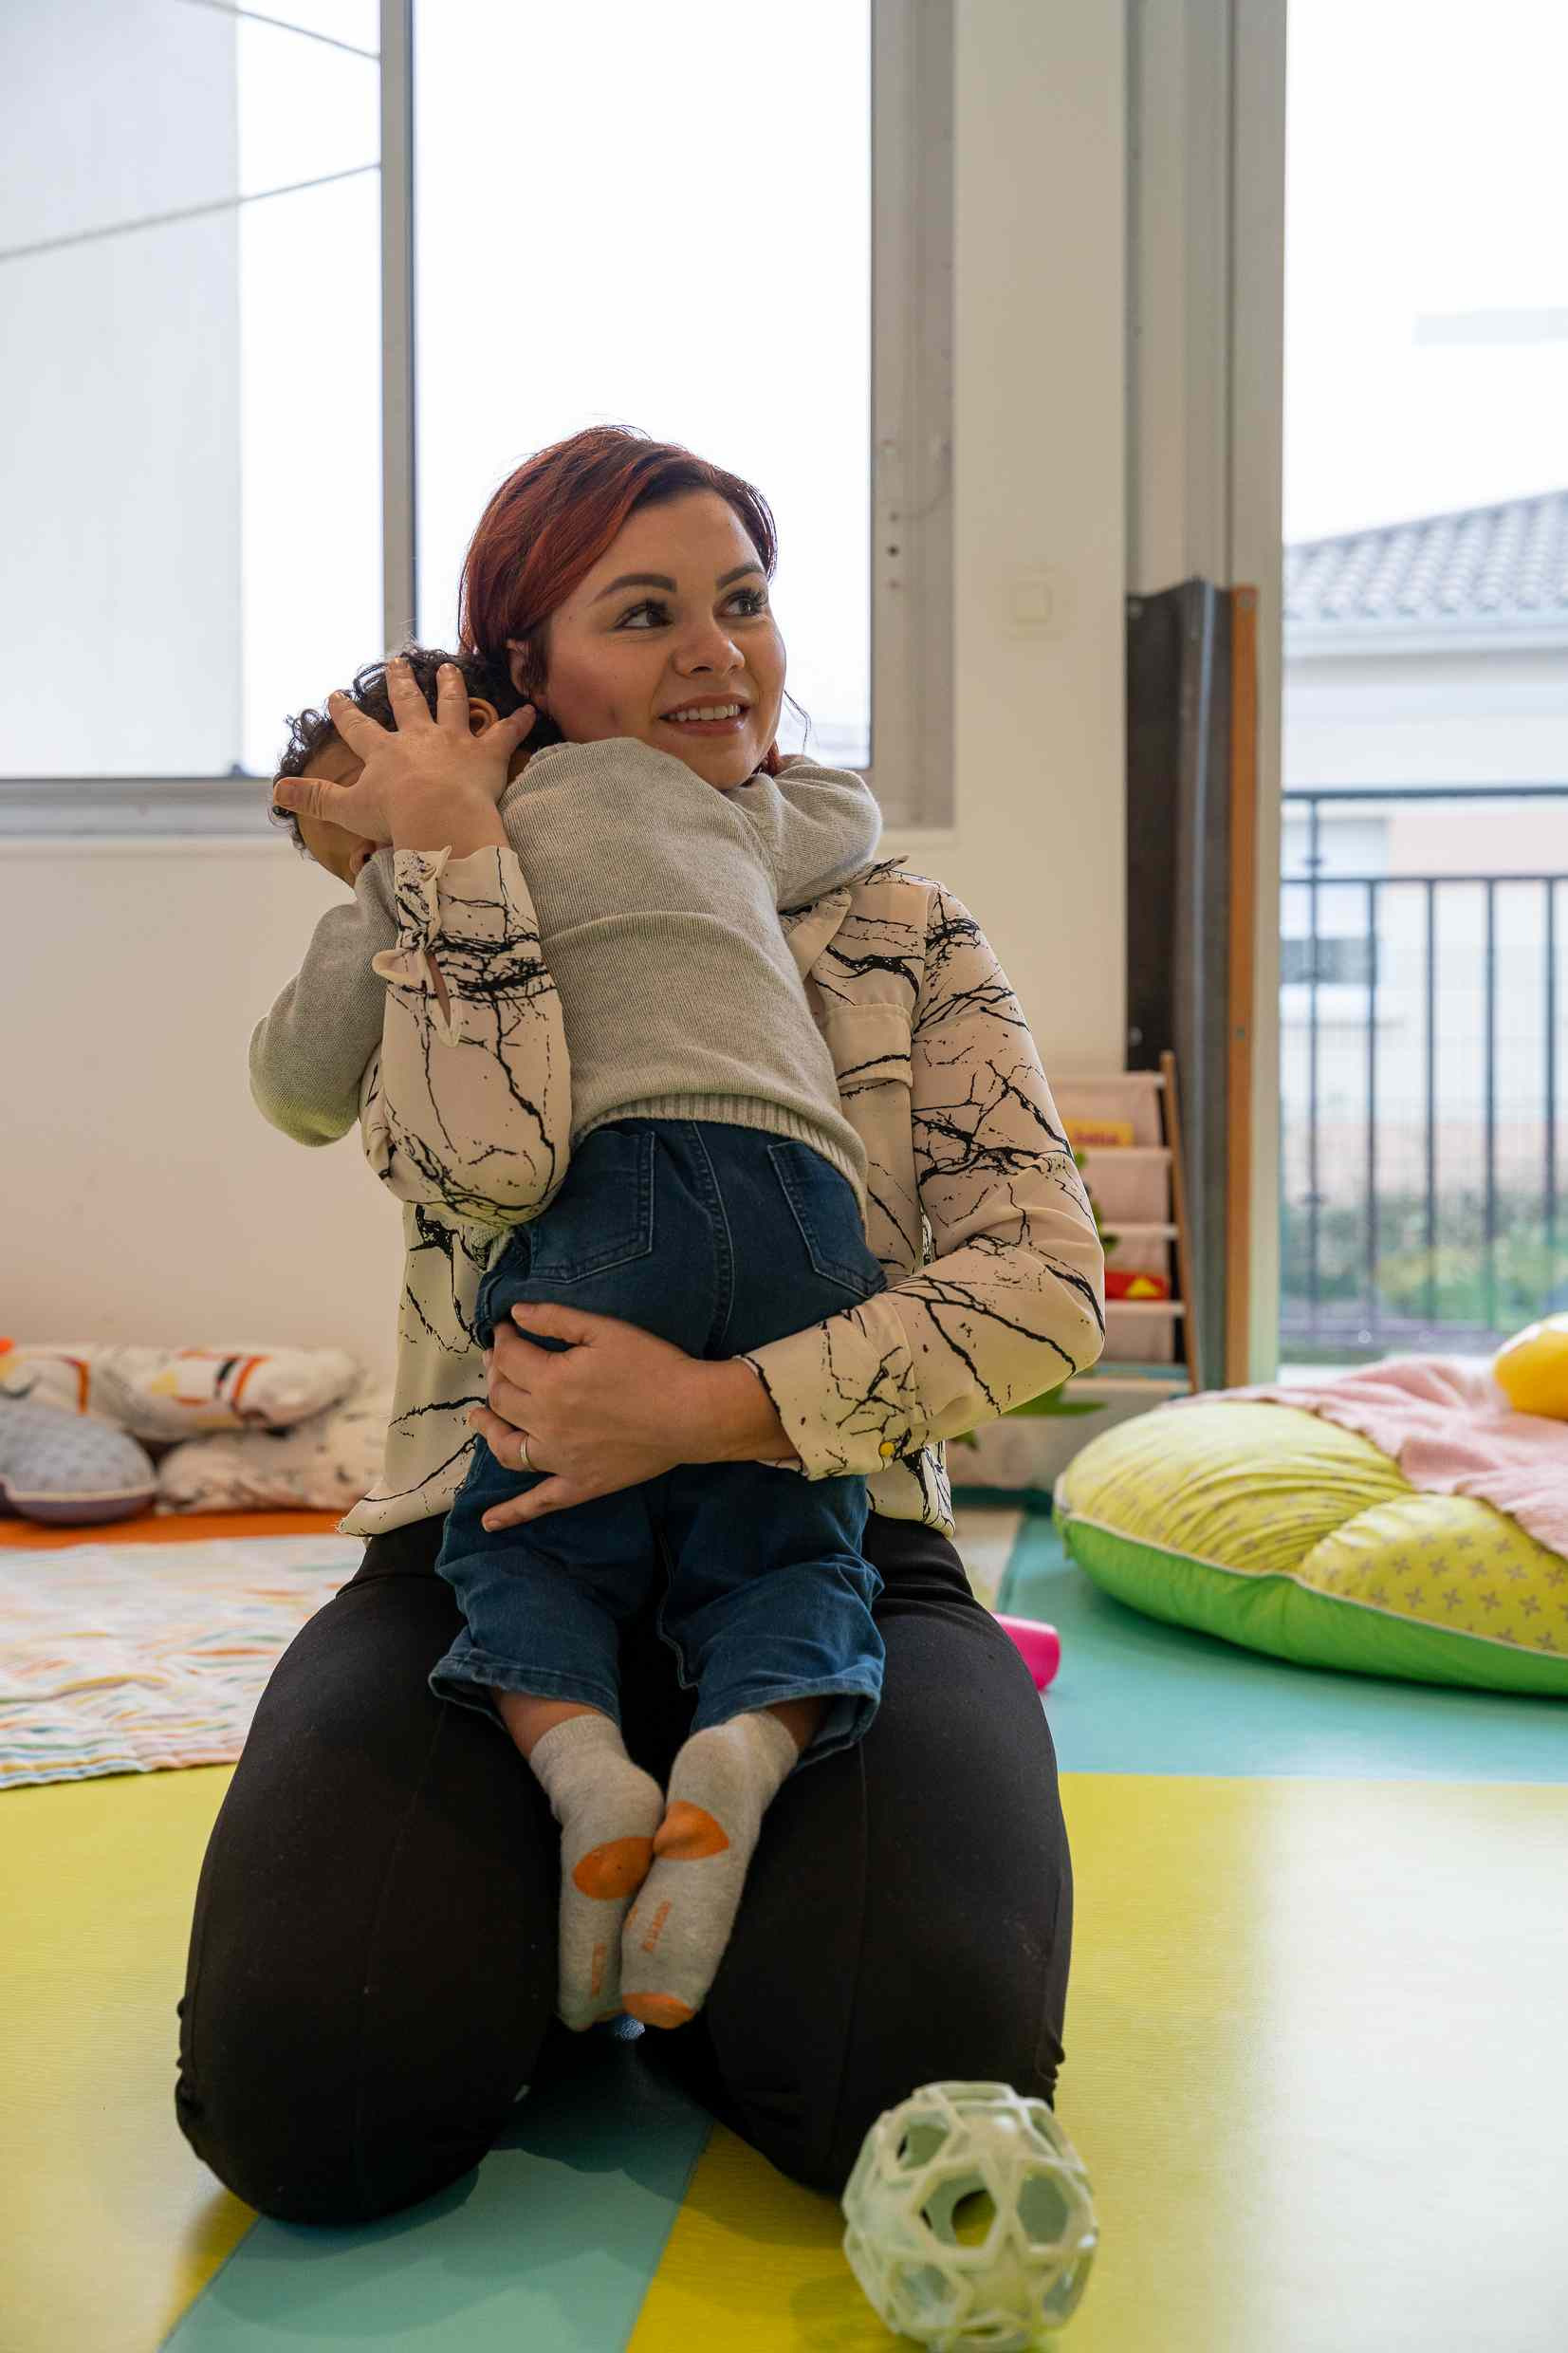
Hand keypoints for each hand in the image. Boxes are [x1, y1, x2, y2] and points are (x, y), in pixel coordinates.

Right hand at [272, 657, 536, 844]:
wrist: (440, 819)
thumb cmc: (394, 817)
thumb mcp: (347, 810)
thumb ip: (314, 799)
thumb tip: (276, 792)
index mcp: (384, 753)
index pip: (358, 728)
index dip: (346, 712)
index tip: (336, 695)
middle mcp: (418, 738)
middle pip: (407, 704)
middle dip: (399, 684)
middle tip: (395, 663)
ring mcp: (454, 742)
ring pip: (452, 705)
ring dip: (451, 686)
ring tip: (449, 668)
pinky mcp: (486, 754)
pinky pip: (506, 734)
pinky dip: (520, 722)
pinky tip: (532, 708)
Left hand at [467, 1300, 720, 1528]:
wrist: (692, 1414)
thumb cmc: (653, 1365)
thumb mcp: (605, 1330)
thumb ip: (556, 1319)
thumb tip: (516, 1314)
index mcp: (551, 1381)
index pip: (509, 1359)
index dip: (503, 1340)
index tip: (506, 1330)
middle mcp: (545, 1423)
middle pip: (501, 1400)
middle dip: (494, 1376)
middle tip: (498, 1364)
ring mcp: (559, 1459)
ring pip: (507, 1448)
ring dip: (488, 1431)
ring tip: (479, 1419)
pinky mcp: (579, 1484)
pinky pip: (540, 1502)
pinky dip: (512, 1513)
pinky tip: (488, 1523)